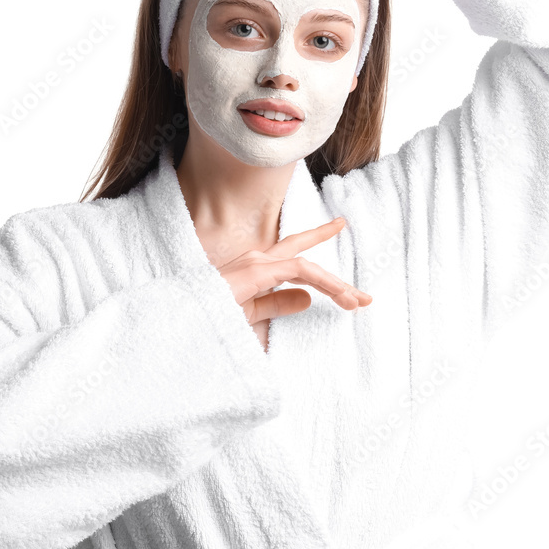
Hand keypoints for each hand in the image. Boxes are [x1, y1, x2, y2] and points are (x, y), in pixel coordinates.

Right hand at [217, 217, 372, 327]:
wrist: (184, 323)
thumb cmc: (210, 318)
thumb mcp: (251, 314)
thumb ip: (278, 304)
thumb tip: (307, 299)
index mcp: (255, 269)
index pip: (293, 253)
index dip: (317, 239)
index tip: (340, 225)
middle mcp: (258, 260)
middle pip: (305, 257)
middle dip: (336, 276)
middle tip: (365, 296)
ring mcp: (257, 263)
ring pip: (308, 267)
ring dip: (336, 285)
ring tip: (357, 302)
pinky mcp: (258, 271)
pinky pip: (300, 270)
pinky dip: (323, 280)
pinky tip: (340, 294)